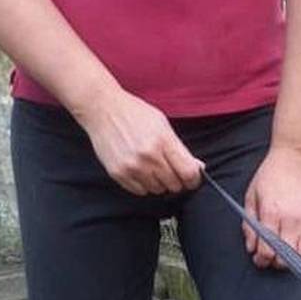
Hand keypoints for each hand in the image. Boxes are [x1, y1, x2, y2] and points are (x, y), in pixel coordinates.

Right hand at [76, 86, 202, 195]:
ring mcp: (132, 167)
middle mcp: (148, 156)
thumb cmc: (134, 113)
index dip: (193, 179)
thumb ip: (180, 149)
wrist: (102, 108)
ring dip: (158, 182)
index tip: (191, 178)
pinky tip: (138, 168)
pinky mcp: (119, 173)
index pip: (188, 174)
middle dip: (175, 179)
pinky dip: (143, 184)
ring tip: (150, 165)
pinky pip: (140, 191)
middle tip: (167, 167)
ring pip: (158, 190)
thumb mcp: (162, 124)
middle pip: (174, 185)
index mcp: (163, 141)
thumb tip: (198, 168)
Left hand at [243, 144, 300, 267]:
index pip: (267, 250)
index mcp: (272, 213)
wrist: (294, 157)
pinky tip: (298, 243)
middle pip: (286, 258)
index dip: (261, 260)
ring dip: (293, 261)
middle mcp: (291, 219)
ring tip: (286, 254)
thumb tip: (251, 248)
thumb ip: (249, 224)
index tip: (259, 258)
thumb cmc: (270, 175)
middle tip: (271, 257)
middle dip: (276, 263)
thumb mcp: (251, 196)